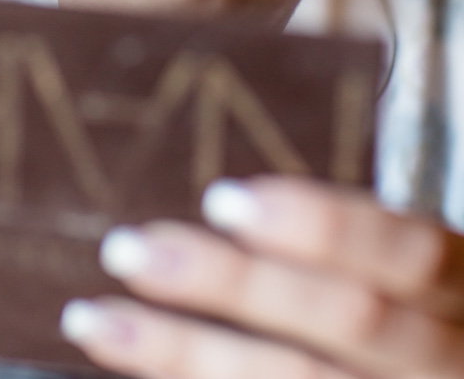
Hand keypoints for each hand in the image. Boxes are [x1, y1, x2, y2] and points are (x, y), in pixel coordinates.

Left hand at [59, 176, 463, 377]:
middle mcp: (451, 363)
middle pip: (347, 321)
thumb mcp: (415, 282)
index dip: (323, 225)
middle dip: (232, 284)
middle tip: (128, 249)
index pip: (408, 253)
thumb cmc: (413, 323)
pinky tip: (140, 374)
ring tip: (94, 320)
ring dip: (184, 357)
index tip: (222, 198)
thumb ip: (349, 242)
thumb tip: (234, 166)